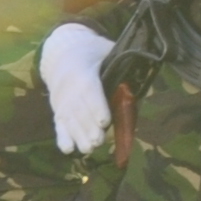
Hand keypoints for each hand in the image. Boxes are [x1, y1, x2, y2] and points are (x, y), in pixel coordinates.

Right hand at [40, 23, 116, 154]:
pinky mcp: (57, 111)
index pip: (89, 91)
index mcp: (83, 73)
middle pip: (78, 110)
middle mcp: (69, 89)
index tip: (104, 122)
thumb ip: (121, 60)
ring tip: (89, 149)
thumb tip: (142, 65)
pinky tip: (69, 150)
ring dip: (78, 136)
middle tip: (99, 142)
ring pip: (68, 121)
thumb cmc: (92, 53)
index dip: (96, 107)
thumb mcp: (106, 50)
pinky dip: (62, 138)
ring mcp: (61, 102)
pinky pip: (58, 125)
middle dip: (88, 127)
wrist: (63, 54)